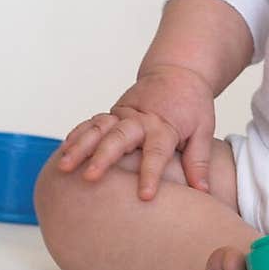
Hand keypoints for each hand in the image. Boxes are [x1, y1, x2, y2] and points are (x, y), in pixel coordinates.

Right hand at [56, 65, 216, 200]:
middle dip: (104, 157)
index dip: (151, 173)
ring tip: (64, 166)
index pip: (157, 151)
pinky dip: (77, 135)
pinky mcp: (113, 113)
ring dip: (81, 146)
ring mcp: (124, 114)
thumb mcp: (204, 128)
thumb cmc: (193, 104)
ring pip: (99, 128)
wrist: (178, 73)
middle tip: (90, 177)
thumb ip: (199, 160)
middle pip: (121, 137)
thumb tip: (203, 192)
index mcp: (165, 125)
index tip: (145, 196)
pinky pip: (92, 123)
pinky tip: (63, 151)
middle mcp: (140, 119)